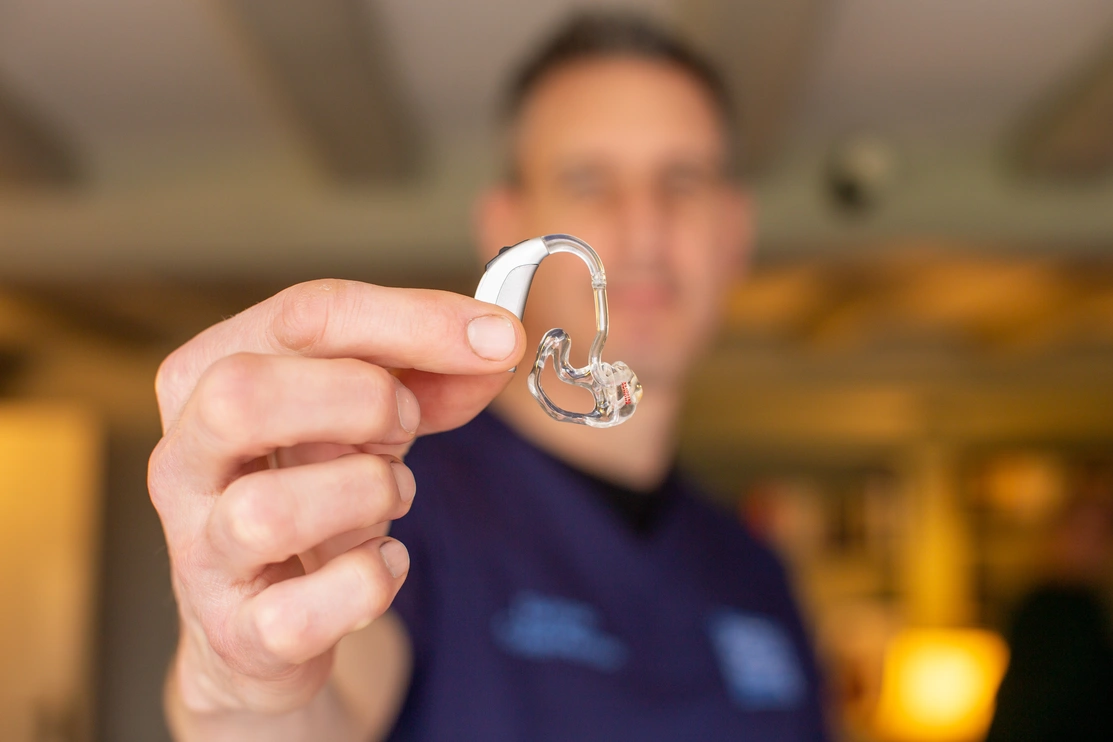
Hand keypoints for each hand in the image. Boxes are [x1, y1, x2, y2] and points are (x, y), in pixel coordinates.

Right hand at [149, 280, 523, 714]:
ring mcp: (200, 551)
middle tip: (407, 422)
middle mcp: (183, 459)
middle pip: (243, 394)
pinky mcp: (236, 632)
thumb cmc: (314, 490)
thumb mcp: (363, 414)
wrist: (267, 623)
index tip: (498, 336)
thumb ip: (427, 371)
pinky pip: (304, 610)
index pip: (300, 317)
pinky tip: (384, 561)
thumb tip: (495, 343)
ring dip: (369, 493)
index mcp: (207, 376)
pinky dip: (370, 579)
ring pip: (269, 511)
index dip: (414, 321)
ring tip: (391, 495)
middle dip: (360, 399)